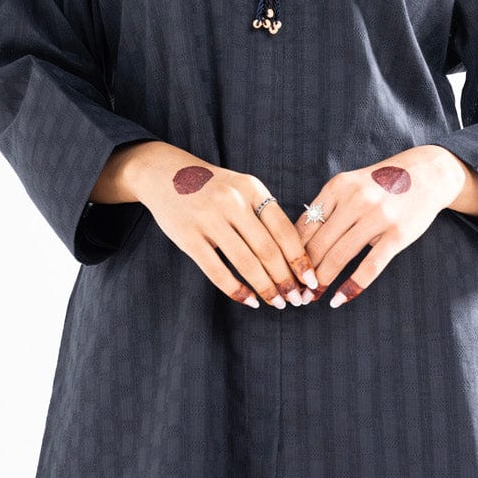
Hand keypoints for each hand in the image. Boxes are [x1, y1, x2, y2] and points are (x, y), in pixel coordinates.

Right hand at [121, 142, 316, 309]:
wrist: (165, 175)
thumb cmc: (213, 187)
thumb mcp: (242, 187)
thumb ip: (264, 213)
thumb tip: (295, 255)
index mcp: (252, 188)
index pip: (284, 229)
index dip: (300, 259)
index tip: (311, 280)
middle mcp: (232, 202)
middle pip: (267, 249)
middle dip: (285, 279)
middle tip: (296, 299)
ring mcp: (209, 219)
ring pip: (245, 262)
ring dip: (265, 287)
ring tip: (277, 303)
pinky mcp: (188, 237)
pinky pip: (217, 270)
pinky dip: (236, 290)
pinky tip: (249, 300)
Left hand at [298, 146, 468, 306]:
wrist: (426, 174)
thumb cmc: (380, 184)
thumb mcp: (350, 185)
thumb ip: (327, 207)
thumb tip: (296, 241)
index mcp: (338, 186)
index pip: (305, 225)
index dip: (291, 252)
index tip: (283, 270)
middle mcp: (356, 200)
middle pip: (319, 243)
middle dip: (303, 271)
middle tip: (294, 291)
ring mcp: (378, 217)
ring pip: (340, 256)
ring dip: (322, 281)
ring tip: (311, 297)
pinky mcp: (398, 235)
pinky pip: (370, 267)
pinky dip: (352, 287)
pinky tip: (339, 300)